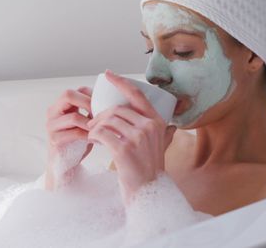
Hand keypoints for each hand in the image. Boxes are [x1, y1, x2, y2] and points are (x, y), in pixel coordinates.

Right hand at [44, 86, 93, 189]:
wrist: (66, 165)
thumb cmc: (78, 142)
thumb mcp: (85, 122)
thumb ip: (90, 110)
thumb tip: (110, 99)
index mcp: (60, 106)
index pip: (75, 90)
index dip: (90, 94)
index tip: (103, 104)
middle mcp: (52, 112)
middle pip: (68, 95)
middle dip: (88, 102)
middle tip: (102, 113)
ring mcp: (51, 126)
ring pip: (73, 117)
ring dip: (91, 123)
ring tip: (103, 128)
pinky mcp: (55, 140)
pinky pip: (75, 133)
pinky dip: (89, 135)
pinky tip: (98, 140)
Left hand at [87, 69, 176, 203]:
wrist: (148, 191)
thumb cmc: (151, 170)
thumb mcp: (163, 148)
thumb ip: (167, 136)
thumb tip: (173, 126)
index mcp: (158, 122)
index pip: (137, 95)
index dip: (121, 82)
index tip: (108, 74)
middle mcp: (149, 127)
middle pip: (117, 109)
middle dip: (101, 115)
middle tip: (93, 124)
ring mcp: (137, 137)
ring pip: (108, 120)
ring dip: (95, 126)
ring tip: (92, 134)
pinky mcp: (124, 149)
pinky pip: (102, 133)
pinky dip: (94, 136)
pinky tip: (92, 141)